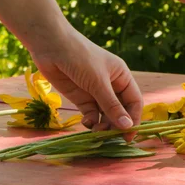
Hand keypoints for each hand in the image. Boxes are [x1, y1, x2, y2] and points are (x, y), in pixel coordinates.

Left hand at [28, 25, 142, 141]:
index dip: (134, 118)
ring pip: (105, 115)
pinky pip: (91, 114)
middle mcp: (111, 86)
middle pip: (120, 110)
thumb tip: (128, 126)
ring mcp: (96, 92)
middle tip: (111, 139)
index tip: (129, 136)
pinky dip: (91, 121)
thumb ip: (112, 106)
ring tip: (97, 132)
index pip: (134, 102)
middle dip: (117, 124)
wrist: (51, 45)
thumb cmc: (80, 58)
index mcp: (122, 77)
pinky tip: (87, 124)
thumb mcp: (98, 82)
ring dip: (103, 125)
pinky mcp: (81, 97)